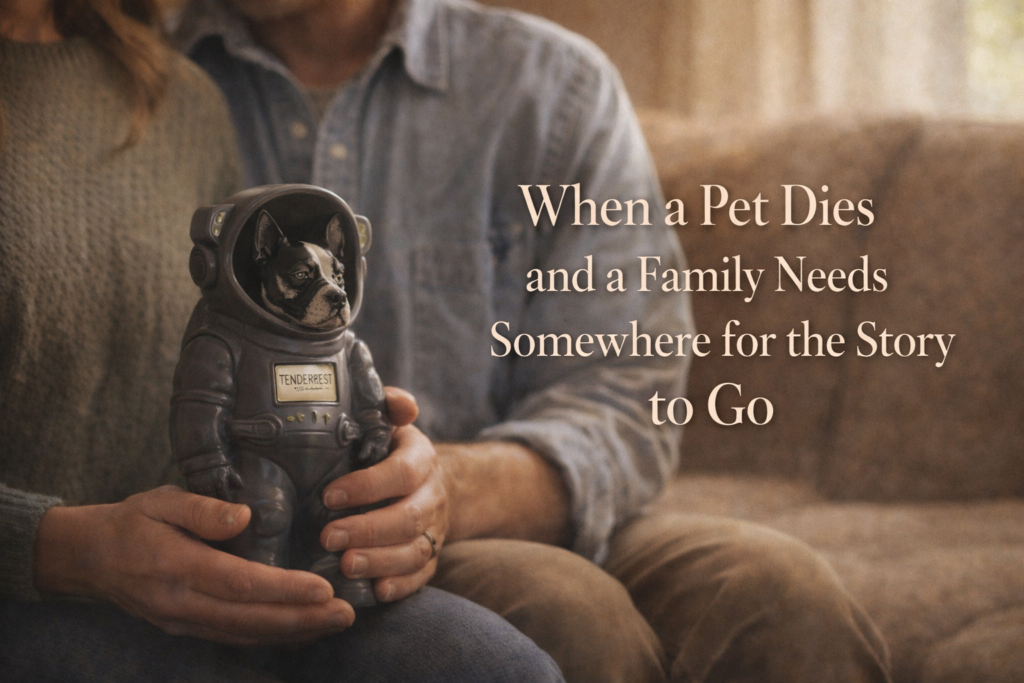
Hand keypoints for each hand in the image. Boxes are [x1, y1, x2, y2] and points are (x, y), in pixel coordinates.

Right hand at [34, 486, 353, 644]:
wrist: (87, 558)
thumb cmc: (131, 521)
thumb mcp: (160, 501)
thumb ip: (201, 509)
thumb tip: (244, 516)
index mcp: (177, 566)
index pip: (239, 583)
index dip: (284, 589)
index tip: (323, 588)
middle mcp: (182, 602)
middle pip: (250, 618)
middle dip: (301, 619)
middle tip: (345, 614)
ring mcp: (184, 621)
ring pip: (246, 634)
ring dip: (293, 631)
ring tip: (335, 623)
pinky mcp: (187, 627)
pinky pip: (235, 636)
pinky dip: (272, 635)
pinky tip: (302, 629)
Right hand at [185, 464, 242, 499]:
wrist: (203, 455)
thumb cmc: (219, 464)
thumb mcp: (229, 470)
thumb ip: (236, 479)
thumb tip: (242, 488)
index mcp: (220, 481)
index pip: (224, 496)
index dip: (227, 500)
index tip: (229, 502)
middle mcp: (210, 484)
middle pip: (215, 499)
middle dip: (219, 502)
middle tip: (221, 504)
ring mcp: (200, 485)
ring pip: (205, 498)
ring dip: (209, 501)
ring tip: (213, 503)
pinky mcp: (191, 484)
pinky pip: (196, 495)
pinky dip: (200, 497)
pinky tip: (203, 498)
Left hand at [320, 387, 447, 601]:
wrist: (427, 481)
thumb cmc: (390, 449)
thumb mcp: (391, 423)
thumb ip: (390, 407)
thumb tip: (402, 403)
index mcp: (422, 459)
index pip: (402, 473)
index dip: (367, 486)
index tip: (329, 495)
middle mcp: (432, 496)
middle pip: (409, 517)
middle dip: (368, 530)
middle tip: (328, 538)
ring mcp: (435, 529)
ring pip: (416, 550)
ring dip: (381, 561)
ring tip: (345, 566)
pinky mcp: (431, 556)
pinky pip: (422, 575)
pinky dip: (401, 586)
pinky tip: (375, 591)